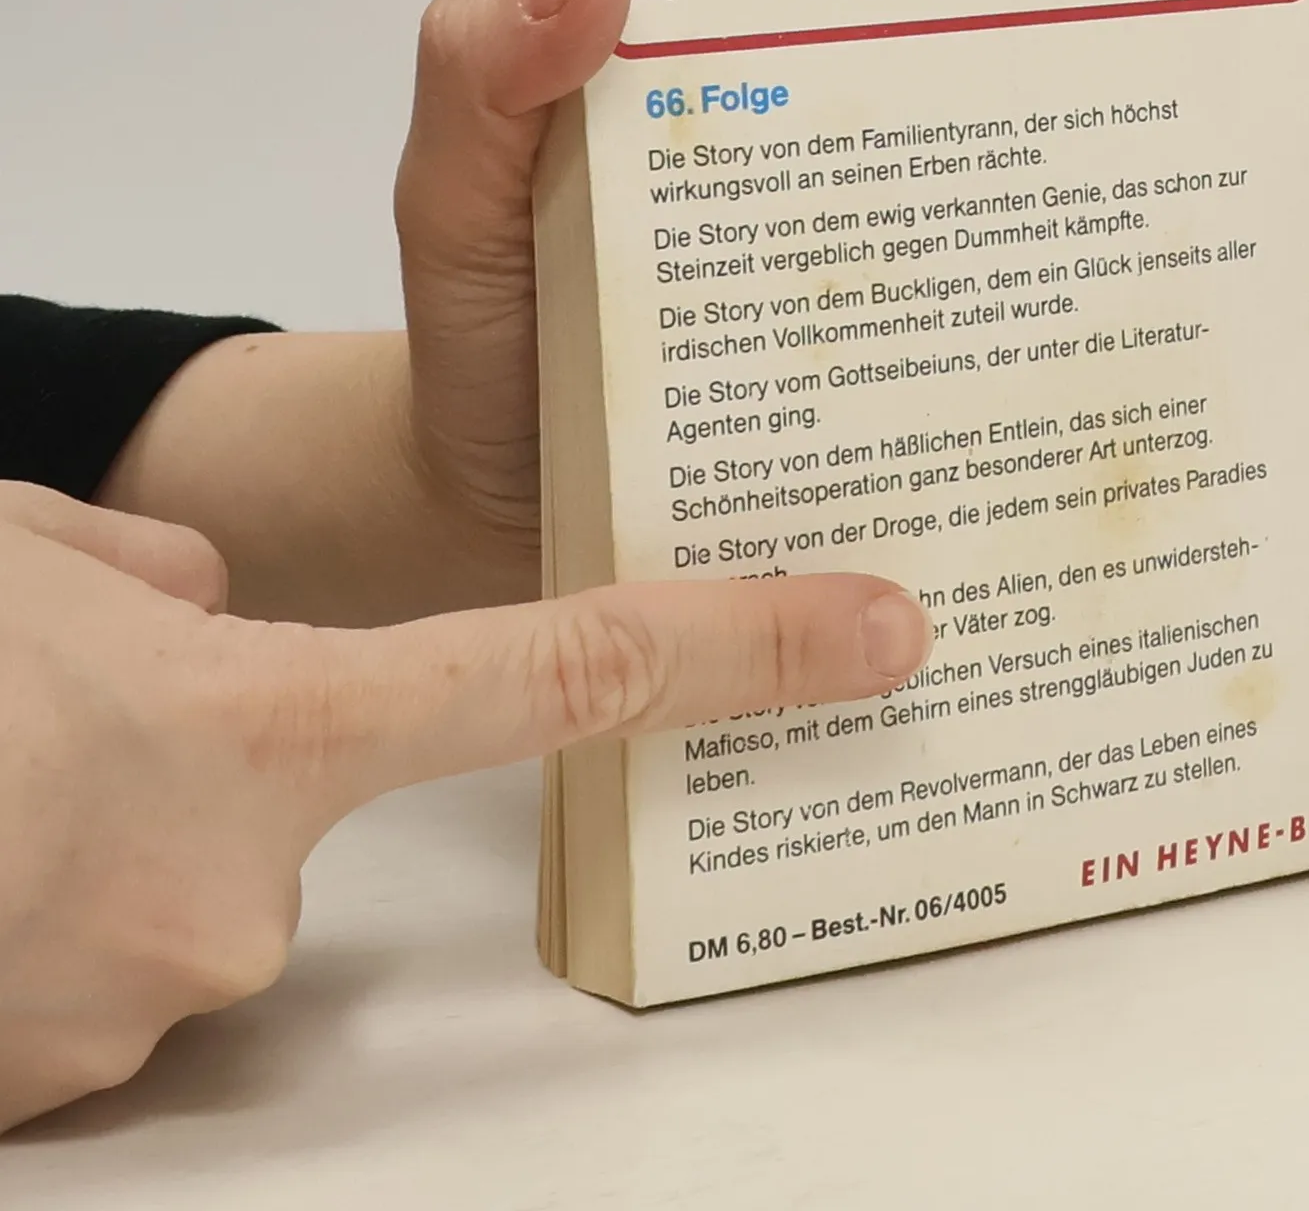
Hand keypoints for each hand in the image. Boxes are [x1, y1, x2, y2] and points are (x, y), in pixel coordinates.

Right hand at [0, 481, 927, 1129]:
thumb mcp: (12, 556)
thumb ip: (135, 559)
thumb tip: (192, 583)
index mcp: (249, 727)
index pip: (565, 672)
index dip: (741, 647)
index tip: (880, 632)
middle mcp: (224, 895)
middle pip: (289, 793)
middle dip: (202, 744)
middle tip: (38, 709)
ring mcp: (126, 1011)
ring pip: (171, 882)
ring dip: (87, 821)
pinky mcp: (44, 1095)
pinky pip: (83, 964)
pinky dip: (33, 899)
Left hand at [98, 0, 1308, 621]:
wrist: (510, 538)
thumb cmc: (495, 345)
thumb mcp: (465, 192)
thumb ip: (488, 78)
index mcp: (821, 77)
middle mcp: (928, 166)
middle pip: (1130, 53)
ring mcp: (979, 292)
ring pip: (1180, 198)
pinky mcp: (1000, 424)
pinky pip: (1164, 375)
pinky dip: (1286, 348)